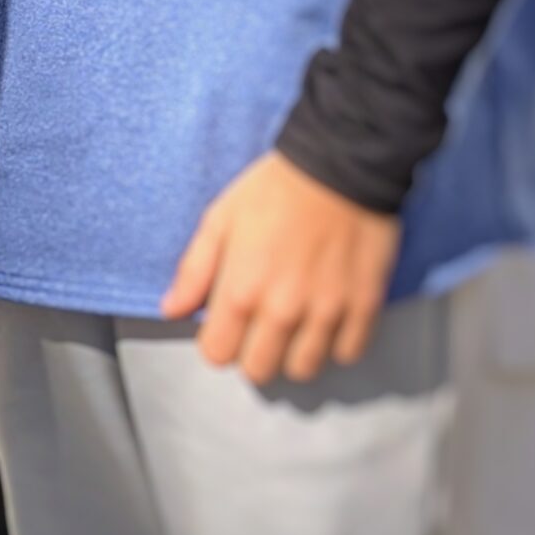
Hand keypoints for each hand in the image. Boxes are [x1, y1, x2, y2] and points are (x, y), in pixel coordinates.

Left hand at [158, 148, 400, 385]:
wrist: (339, 164)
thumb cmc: (273, 189)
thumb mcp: (220, 218)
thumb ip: (193, 270)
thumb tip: (171, 311)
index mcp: (241, 290)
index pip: (218, 355)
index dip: (219, 339)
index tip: (227, 320)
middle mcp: (283, 311)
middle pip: (259, 371)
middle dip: (254, 350)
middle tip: (260, 320)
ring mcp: (326, 313)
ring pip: (303, 370)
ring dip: (294, 351)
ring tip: (294, 320)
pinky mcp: (363, 308)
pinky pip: (346, 353)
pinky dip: (336, 342)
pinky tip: (327, 315)